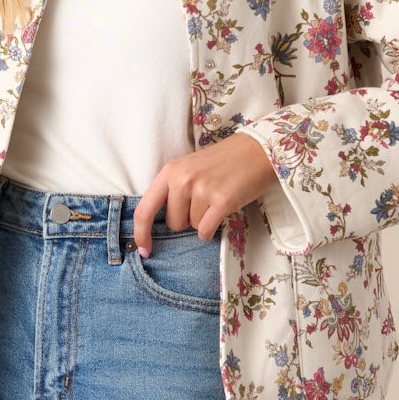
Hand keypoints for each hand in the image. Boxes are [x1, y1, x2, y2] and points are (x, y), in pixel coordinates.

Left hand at [131, 132, 278, 253]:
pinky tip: (221, 211)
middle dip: (187, 219)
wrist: (257, 150)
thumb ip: (171, 190)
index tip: (143, 250)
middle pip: (173, 223)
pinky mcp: (222, 201)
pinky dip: (212, 228)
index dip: (141, 233)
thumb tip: (158, 222)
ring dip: (204, 219)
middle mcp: (182, 180)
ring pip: (193, 226)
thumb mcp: (188, 168)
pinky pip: (206, 231)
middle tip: (204, 199)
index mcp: (170, 171)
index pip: (144, 209)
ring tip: (216, 197)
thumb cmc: (222, 162)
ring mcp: (202, 190)